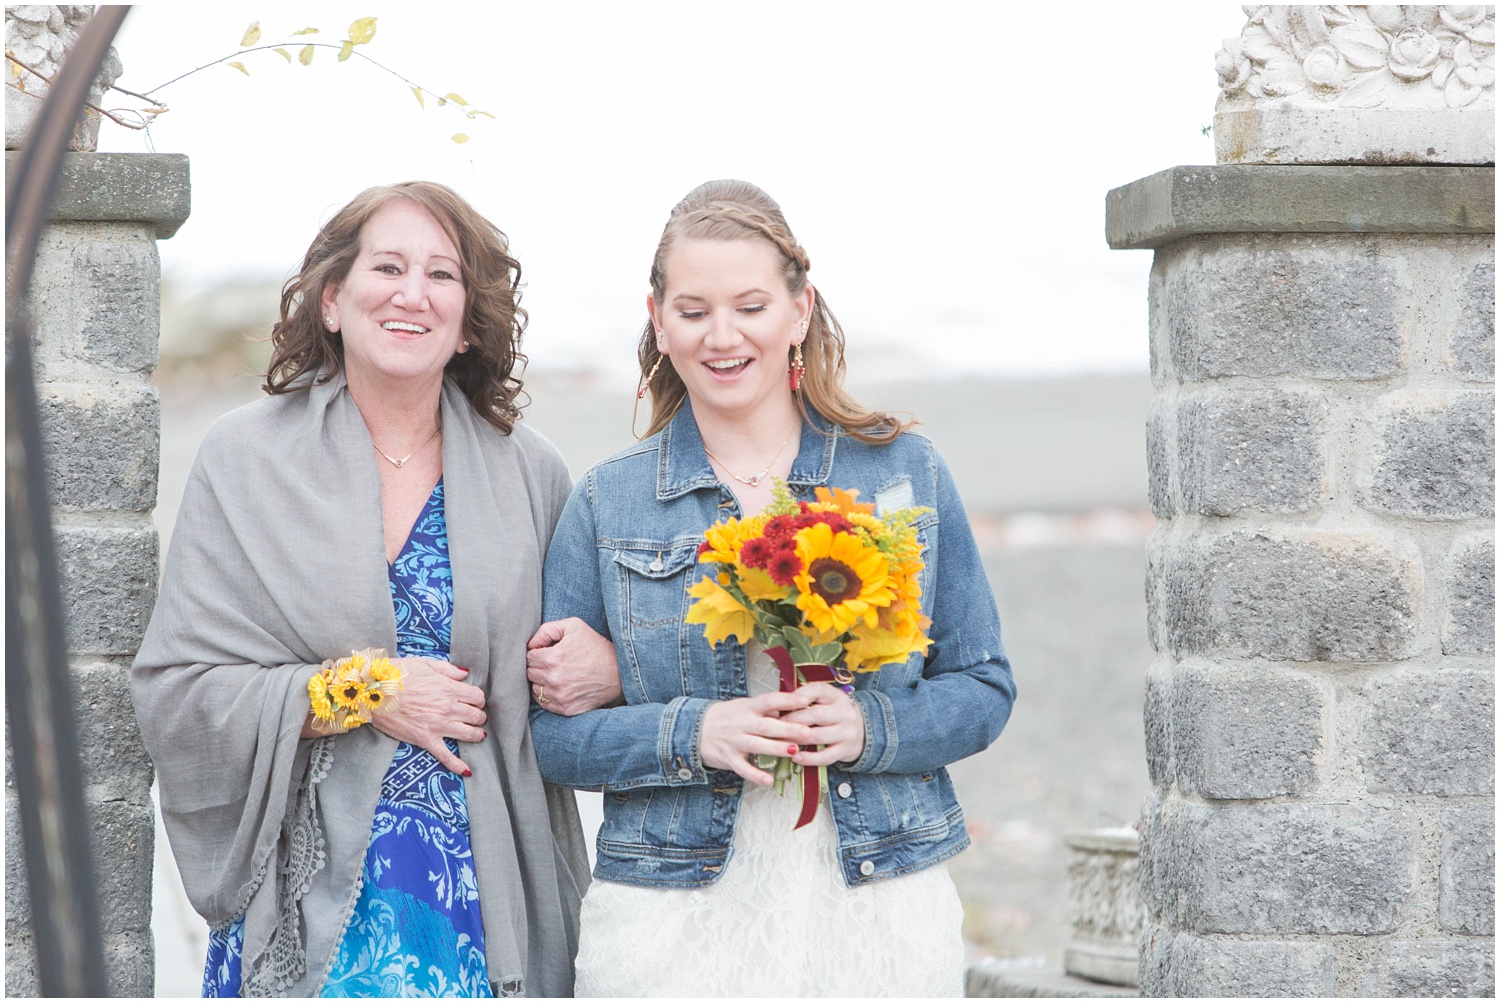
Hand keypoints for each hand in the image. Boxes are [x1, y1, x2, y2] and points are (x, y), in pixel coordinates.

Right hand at [369, 657, 486, 775]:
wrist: (372, 692)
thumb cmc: (396, 674)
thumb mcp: (424, 663)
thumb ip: (448, 669)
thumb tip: (465, 674)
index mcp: (448, 688)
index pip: (477, 697)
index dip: (478, 699)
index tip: (473, 701)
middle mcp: (447, 707)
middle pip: (476, 716)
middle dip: (479, 716)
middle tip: (475, 717)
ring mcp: (437, 725)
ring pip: (468, 734)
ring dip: (476, 734)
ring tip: (476, 734)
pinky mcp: (425, 739)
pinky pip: (445, 756)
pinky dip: (457, 765)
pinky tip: (466, 771)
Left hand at [526, 617, 622, 715]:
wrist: (619, 673)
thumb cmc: (596, 647)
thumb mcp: (574, 626)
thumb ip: (546, 630)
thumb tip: (530, 644)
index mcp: (554, 658)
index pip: (529, 656)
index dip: (538, 652)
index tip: (549, 652)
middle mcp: (554, 678)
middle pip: (530, 673)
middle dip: (538, 666)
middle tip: (553, 662)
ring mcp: (560, 696)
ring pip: (535, 689)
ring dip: (541, 681)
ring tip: (557, 674)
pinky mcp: (565, 708)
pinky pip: (544, 702)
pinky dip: (547, 695)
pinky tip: (560, 686)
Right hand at [700, 693, 815, 785]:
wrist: (694, 729)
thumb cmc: (727, 717)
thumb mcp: (744, 706)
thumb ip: (765, 708)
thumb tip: (788, 708)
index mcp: (748, 708)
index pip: (769, 701)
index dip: (786, 700)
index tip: (804, 700)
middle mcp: (742, 724)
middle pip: (767, 725)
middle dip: (787, 729)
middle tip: (807, 732)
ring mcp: (735, 741)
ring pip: (757, 745)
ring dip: (776, 748)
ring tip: (794, 751)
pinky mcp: (729, 758)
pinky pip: (743, 768)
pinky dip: (755, 775)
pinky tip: (768, 781)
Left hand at [783, 683, 865, 767]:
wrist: (865, 731)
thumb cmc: (837, 714)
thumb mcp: (828, 701)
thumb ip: (809, 699)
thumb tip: (779, 704)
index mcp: (837, 697)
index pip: (819, 690)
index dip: (800, 695)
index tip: (784, 701)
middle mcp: (844, 713)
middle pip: (817, 714)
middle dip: (794, 719)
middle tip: (776, 724)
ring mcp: (846, 732)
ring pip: (819, 736)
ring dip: (798, 739)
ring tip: (781, 741)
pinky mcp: (845, 750)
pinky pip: (825, 756)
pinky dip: (809, 758)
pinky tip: (796, 757)